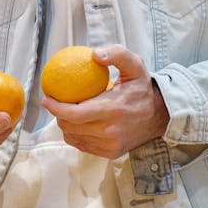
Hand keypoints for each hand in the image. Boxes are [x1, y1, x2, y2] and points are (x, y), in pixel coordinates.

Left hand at [42, 44, 168, 158]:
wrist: (161, 115)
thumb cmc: (142, 88)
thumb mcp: (135, 65)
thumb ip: (117, 54)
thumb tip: (94, 54)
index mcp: (113, 110)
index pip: (74, 114)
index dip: (56, 107)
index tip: (47, 98)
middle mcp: (111, 131)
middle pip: (70, 127)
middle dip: (57, 115)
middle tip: (54, 102)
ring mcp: (111, 145)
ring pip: (74, 137)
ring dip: (65, 125)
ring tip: (65, 111)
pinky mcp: (111, 153)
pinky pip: (83, 145)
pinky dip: (75, 135)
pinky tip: (76, 123)